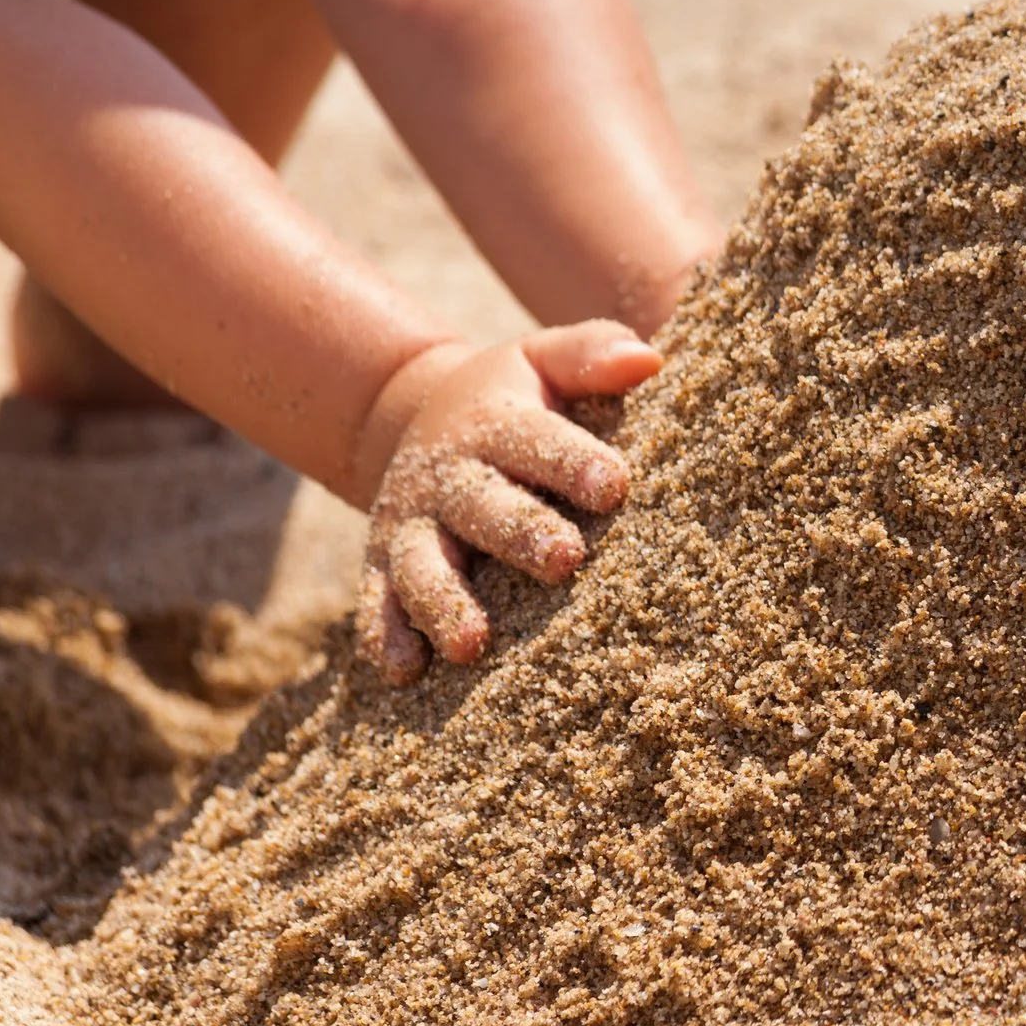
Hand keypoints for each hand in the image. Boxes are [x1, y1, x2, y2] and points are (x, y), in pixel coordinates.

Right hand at [353, 321, 661, 683]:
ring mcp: (412, 522)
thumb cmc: (519, 396)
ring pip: (423, 564)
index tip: (614, 485)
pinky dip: (386, 633)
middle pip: (485, 507)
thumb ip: (591, 355)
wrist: (426, 415)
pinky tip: (405, 670)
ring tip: (473, 643)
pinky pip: (379, 599)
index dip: (575, 462)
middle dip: (522, 534)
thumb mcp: (546, 360)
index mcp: (496, 425)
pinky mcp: (385, 561)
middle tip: (565, 560)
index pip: (539, 441)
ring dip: (444, 602)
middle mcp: (449, 476)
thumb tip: (645, 360)